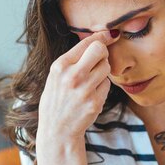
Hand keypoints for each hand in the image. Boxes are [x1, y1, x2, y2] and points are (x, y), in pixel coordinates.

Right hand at [37, 32, 113, 150]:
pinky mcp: (95, 102)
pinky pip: (107, 85)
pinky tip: (91, 94)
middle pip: (100, 50)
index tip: (108, 35)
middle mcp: (72, 76)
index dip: (100, 37)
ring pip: (106, 67)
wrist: (57, 129)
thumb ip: (73, 58)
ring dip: (102, 71)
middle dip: (102, 52)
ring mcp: (84, 90)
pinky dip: (102, 87)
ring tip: (90, 81)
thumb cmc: (57, 99)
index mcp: (60, 66)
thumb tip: (98, 38)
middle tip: (98, 59)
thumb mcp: (56, 75)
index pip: (87, 42)